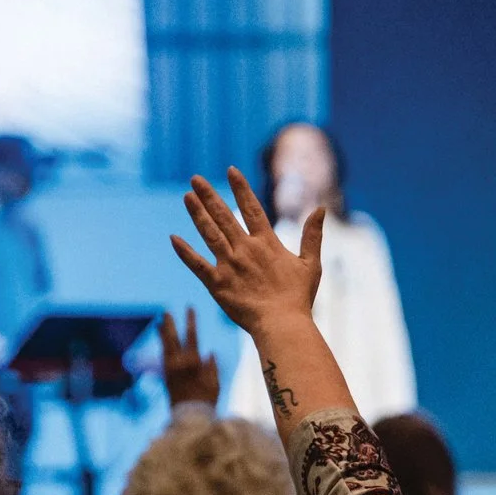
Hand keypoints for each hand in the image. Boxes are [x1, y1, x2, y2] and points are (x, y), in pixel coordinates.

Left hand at [158, 309, 222, 406]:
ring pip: (164, 347)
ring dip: (162, 334)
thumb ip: (211, 367)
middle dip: (169, 324)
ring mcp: (169, 370)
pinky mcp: (165, 377)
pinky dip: (163, 347)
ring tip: (159, 323)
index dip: (190, 321)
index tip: (188, 308)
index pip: (191, 336)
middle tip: (165, 312)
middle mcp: (178, 364)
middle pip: (172, 339)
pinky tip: (163, 343)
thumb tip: (208, 353)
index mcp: (192, 362)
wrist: (188, 418)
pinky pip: (162, 357)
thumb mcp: (215, 383)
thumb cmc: (206, 401)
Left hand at [171, 169, 323, 341]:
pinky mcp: (217, 284)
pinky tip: (174, 238)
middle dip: (209, 195)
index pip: (252, 208)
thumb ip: (313, 235)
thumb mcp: (311, 264)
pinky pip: (196, 265)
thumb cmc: (298, 297)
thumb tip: (321, 209)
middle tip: (195, 178)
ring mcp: (229, 265)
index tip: (231, 171)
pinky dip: (185, 252)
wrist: (281, 324)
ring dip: (197, 214)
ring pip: (209, 234)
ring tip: (186, 197)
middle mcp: (245, 249)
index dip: (241, 188)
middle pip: (224, 216)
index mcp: (267, 244)